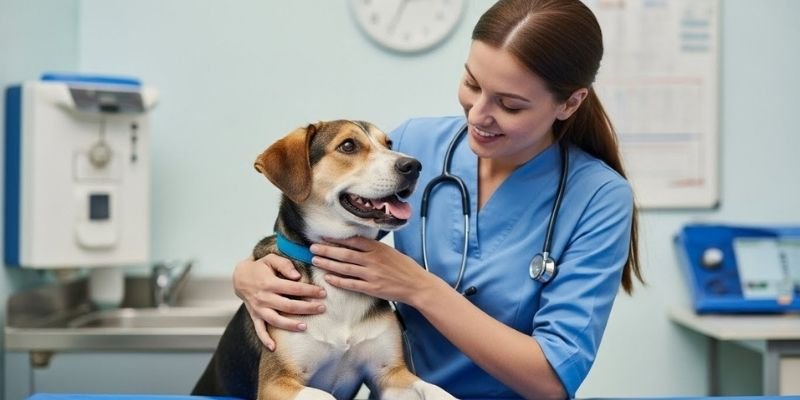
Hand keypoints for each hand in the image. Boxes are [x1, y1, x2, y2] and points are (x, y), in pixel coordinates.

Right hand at [233, 254, 326, 349]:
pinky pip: (259, 330)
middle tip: (322, 308)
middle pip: (288, 306)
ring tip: (305, 327)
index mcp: (269, 283)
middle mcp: (264, 298)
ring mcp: (258, 309)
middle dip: (307, 308)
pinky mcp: (254, 316)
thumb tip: (297, 276)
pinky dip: (265, 339)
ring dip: (290, 325)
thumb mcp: (270, 259)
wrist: (239, 277)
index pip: (294, 288)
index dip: (309, 291)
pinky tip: (274, 348)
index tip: (322, 293)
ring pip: (276, 320)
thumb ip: (284, 265)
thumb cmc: (260, 267)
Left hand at [309, 237, 431, 304]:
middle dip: (327, 251)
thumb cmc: (404, 267)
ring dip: (328, 264)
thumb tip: (355, 242)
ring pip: (345, 268)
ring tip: (315, 261)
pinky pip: (351, 284)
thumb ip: (373, 247)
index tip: (323, 237)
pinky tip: (328, 278)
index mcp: (378, 248)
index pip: (353, 241)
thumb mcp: (390, 251)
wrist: (417, 285)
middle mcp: (373, 260)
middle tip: (312, 248)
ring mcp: (372, 275)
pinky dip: (338, 281)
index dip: (336, 239)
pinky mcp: (372, 288)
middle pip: (345, 254)